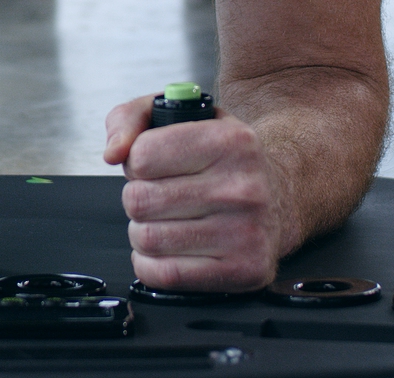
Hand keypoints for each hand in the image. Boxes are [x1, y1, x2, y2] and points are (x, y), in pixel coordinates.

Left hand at [103, 93, 284, 291]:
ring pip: (147, 239)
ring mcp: (245, 232)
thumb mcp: (181, 117)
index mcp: (231, 141)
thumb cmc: (223, 159)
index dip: (135, 161)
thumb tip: (113, 152)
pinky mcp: (243, 269)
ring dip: (143, 231)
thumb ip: (131, 118)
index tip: (151, 164)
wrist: (280, 197)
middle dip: (138, 197)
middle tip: (159, 194)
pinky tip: (170, 248)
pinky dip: (151, 264)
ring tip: (166, 220)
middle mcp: (243, 187)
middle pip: (140, 200)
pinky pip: (165, 275)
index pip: (142, 155)